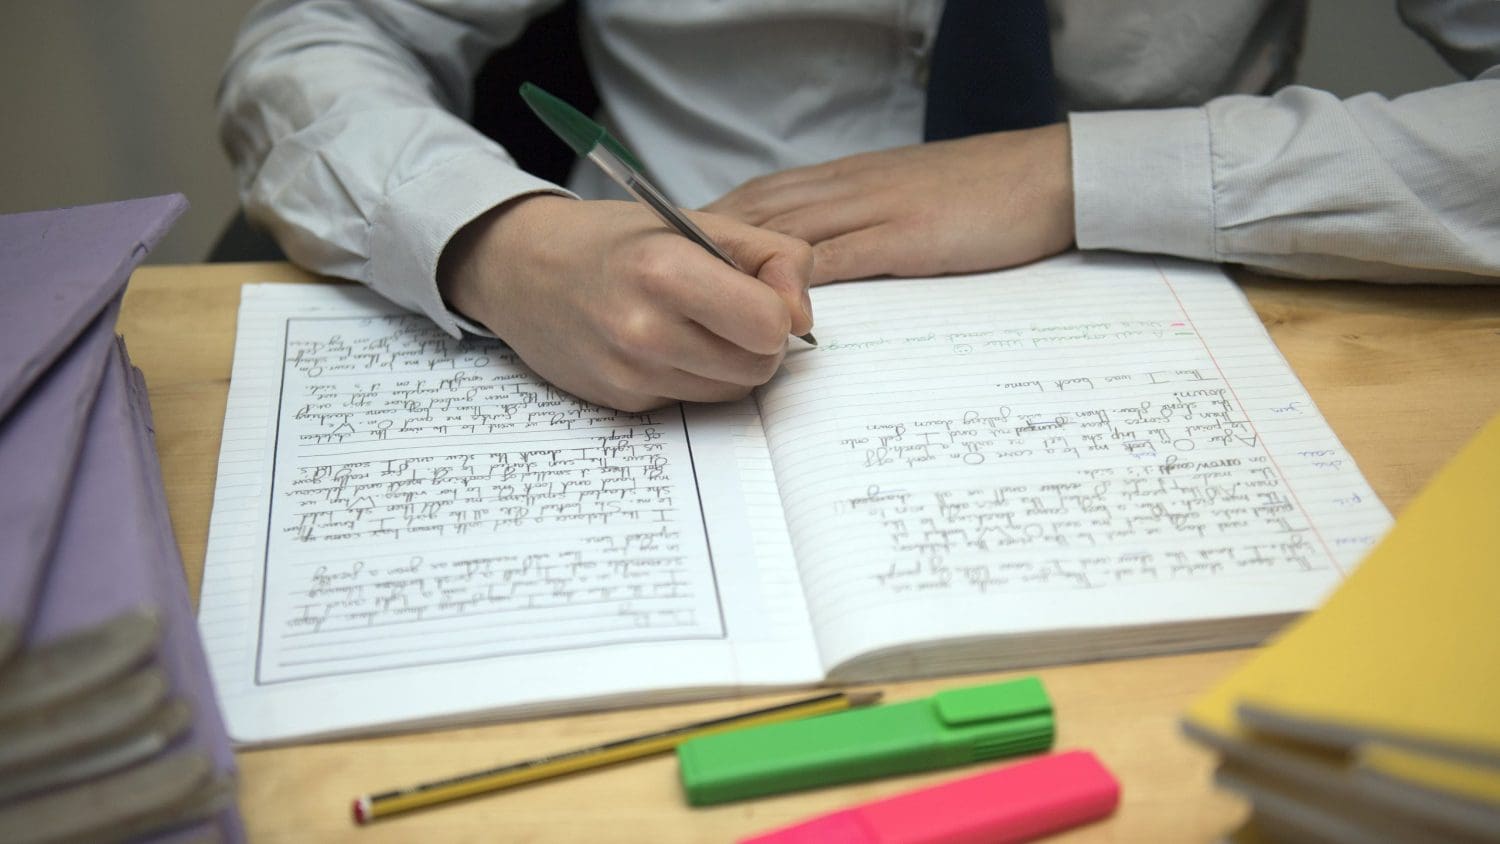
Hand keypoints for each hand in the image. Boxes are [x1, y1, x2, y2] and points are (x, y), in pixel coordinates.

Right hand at [438, 196, 813, 411]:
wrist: (521, 269)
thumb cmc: (614, 241)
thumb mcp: (695, 221)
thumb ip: (771, 255)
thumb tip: (802, 315)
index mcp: (666, 271)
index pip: (770, 326)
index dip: (777, 310)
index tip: (759, 291)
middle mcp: (644, 330)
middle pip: (759, 366)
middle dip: (758, 340)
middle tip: (728, 309)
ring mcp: (631, 373)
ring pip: (731, 390)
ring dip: (729, 361)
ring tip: (694, 323)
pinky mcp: (622, 402)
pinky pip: (693, 401)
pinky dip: (692, 376)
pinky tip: (661, 343)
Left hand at [706, 123, 1074, 284]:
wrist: (1049, 174)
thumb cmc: (981, 192)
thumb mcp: (907, 198)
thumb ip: (859, 221)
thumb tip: (814, 257)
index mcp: (849, 179)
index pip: (764, 195)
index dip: (713, 220)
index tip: (670, 247)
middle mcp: (850, 188)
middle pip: (759, 211)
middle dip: (704, 241)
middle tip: (658, 273)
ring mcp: (875, 210)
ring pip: (787, 230)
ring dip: (738, 260)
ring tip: (692, 291)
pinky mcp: (906, 238)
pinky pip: (842, 258)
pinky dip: (800, 281)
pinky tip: (769, 303)